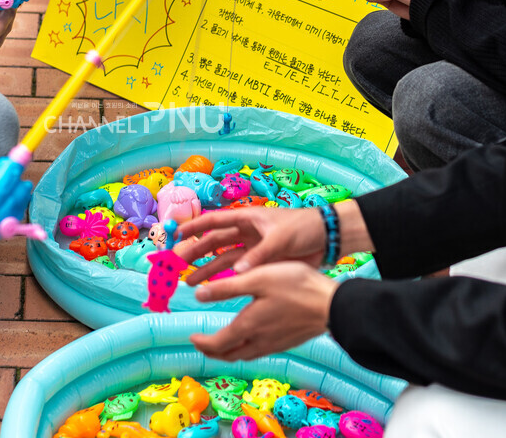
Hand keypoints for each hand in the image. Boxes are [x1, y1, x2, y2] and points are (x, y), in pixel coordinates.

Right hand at [175, 207, 326, 284]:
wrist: (328, 239)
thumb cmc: (304, 228)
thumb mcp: (281, 239)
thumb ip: (258, 256)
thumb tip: (237, 273)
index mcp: (248, 218)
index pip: (215, 221)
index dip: (195, 226)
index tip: (177, 234)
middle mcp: (246, 232)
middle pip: (214, 242)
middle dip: (195, 253)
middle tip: (177, 265)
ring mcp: (253, 248)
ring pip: (223, 259)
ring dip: (207, 269)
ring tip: (189, 282)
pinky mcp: (262, 262)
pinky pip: (238, 271)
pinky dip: (225, 278)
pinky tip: (213, 287)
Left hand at [190, 262, 337, 360]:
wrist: (333, 305)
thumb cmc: (295, 287)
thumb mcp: (257, 279)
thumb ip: (226, 288)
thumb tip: (199, 296)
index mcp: (248, 327)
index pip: (217, 344)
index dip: (201, 342)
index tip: (192, 336)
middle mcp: (259, 342)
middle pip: (229, 355)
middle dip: (212, 351)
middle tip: (202, 342)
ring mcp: (275, 345)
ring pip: (244, 355)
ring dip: (228, 351)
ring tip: (221, 341)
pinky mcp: (287, 342)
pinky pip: (259, 351)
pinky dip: (245, 348)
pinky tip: (249, 336)